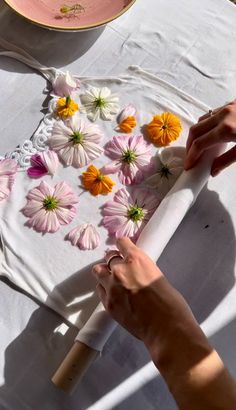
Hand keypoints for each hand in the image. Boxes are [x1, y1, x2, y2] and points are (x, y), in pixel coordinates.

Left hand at [93, 238, 235, 409]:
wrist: (167, 328)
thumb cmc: (171, 303)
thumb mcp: (157, 276)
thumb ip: (142, 270)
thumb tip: (135, 271)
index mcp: (137, 260)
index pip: (121, 243)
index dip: (122, 246)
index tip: (123, 248)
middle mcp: (121, 270)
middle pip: (108, 256)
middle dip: (114, 260)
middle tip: (120, 267)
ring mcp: (112, 287)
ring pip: (98, 271)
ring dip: (105, 273)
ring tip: (112, 280)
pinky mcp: (108, 303)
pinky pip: (99, 290)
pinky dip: (104, 289)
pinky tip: (113, 294)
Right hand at [185, 101, 235, 175]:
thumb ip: (227, 160)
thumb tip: (213, 171)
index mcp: (226, 129)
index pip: (199, 144)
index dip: (191, 156)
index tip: (189, 166)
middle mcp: (223, 115)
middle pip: (195, 130)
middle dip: (189, 145)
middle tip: (190, 158)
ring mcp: (227, 107)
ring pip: (202, 120)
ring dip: (196, 134)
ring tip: (198, 147)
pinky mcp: (231, 103)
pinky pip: (212, 114)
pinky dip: (206, 125)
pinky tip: (211, 134)